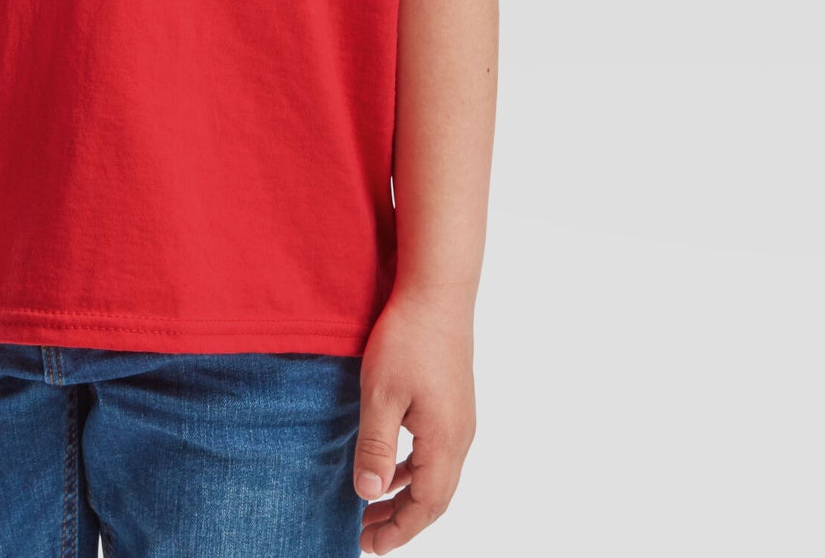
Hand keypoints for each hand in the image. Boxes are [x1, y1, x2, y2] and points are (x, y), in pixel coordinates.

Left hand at [352, 289, 476, 550]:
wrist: (437, 292)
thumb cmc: (407, 339)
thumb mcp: (380, 394)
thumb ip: (376, 447)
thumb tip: (368, 495)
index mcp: (444, 441)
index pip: (426, 506)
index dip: (398, 531)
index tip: (367, 547)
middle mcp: (460, 437)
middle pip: (435, 497)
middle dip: (401, 520)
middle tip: (364, 534)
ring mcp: (460, 420)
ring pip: (436, 476)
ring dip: (406, 495)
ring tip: (372, 506)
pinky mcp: (453, 404)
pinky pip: (436, 453)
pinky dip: (413, 470)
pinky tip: (390, 466)